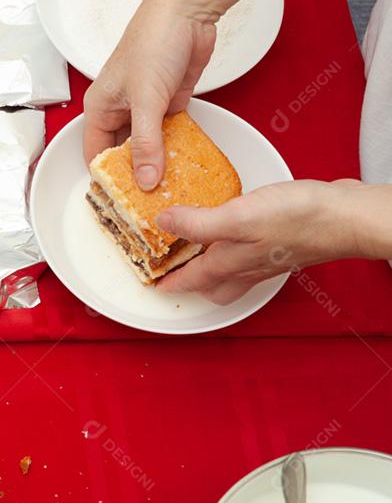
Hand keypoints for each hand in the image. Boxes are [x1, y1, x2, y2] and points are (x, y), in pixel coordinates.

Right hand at [82, 0, 217, 189]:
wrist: (188, 11)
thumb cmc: (154, 42)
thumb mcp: (146, 99)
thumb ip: (147, 143)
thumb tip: (146, 180)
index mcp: (101, 106)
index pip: (96, 152)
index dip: (107, 178)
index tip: (122, 203)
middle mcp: (120, 109)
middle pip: (123, 152)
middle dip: (136, 174)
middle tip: (150, 201)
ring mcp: (146, 107)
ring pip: (148, 145)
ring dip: (159, 162)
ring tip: (170, 189)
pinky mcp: (170, 103)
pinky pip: (170, 134)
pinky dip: (176, 148)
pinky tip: (185, 166)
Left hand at [154, 180, 361, 303]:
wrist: (348, 217)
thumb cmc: (299, 219)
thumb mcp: (237, 217)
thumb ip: (198, 223)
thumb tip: (164, 223)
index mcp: (232, 264)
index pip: (192, 279)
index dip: (170, 281)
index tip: (154, 285)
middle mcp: (249, 266)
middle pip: (215, 286)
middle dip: (194, 284)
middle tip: (176, 273)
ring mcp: (269, 257)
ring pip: (234, 273)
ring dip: (215, 268)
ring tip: (201, 253)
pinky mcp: (285, 242)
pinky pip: (252, 255)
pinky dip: (238, 249)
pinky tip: (239, 231)